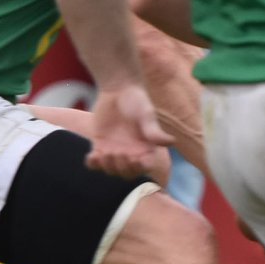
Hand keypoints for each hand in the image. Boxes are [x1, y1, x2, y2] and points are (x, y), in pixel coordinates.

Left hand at [26, 103, 171, 181]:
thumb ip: (154, 131)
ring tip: (103, 153)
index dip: (139, 168)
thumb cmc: (136, 100)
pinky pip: (94, 164)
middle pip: (127, 173)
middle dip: (121, 167)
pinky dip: (92, 164)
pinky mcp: (100, 146)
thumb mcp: (146, 115)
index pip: (145, 168)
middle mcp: (132, 152)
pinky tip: (92, 155)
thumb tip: (172, 142)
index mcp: (147, 147)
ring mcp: (115, 150)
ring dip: (107, 166)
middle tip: (117, 152)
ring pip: (110, 170)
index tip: (134, 158)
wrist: (117, 90)